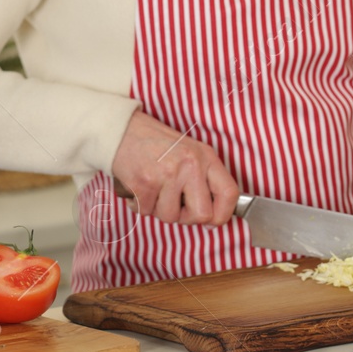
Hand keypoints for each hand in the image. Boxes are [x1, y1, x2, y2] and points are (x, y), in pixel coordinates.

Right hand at [110, 111, 240, 224]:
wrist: (122, 130)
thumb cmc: (156, 143)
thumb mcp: (190, 152)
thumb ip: (204, 178)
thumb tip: (211, 218)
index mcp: (205, 157)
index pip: (229, 194)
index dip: (222, 215)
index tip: (212, 221)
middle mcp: (190, 165)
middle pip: (201, 214)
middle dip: (186, 217)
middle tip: (174, 205)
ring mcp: (166, 175)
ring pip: (170, 217)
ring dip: (158, 210)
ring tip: (153, 190)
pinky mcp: (143, 183)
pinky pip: (146, 212)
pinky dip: (139, 206)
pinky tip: (138, 189)